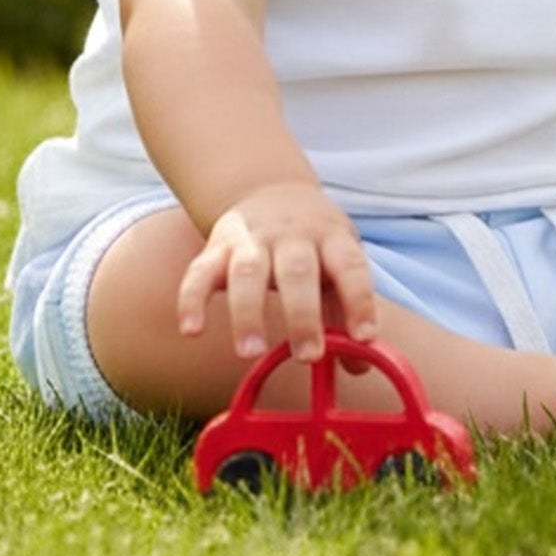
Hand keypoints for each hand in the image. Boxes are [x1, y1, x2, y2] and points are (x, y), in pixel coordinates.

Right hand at [177, 182, 376, 362]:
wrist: (271, 189)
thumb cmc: (312, 243)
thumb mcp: (336, 261)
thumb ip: (345, 309)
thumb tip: (358, 367)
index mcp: (331, 237)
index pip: (350, 265)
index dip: (359, 299)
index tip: (364, 337)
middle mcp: (292, 235)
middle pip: (298, 271)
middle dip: (303, 315)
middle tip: (308, 356)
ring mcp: (252, 238)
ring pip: (248, 270)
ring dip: (248, 313)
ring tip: (250, 354)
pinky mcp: (217, 246)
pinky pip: (200, 271)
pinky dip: (192, 299)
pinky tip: (191, 331)